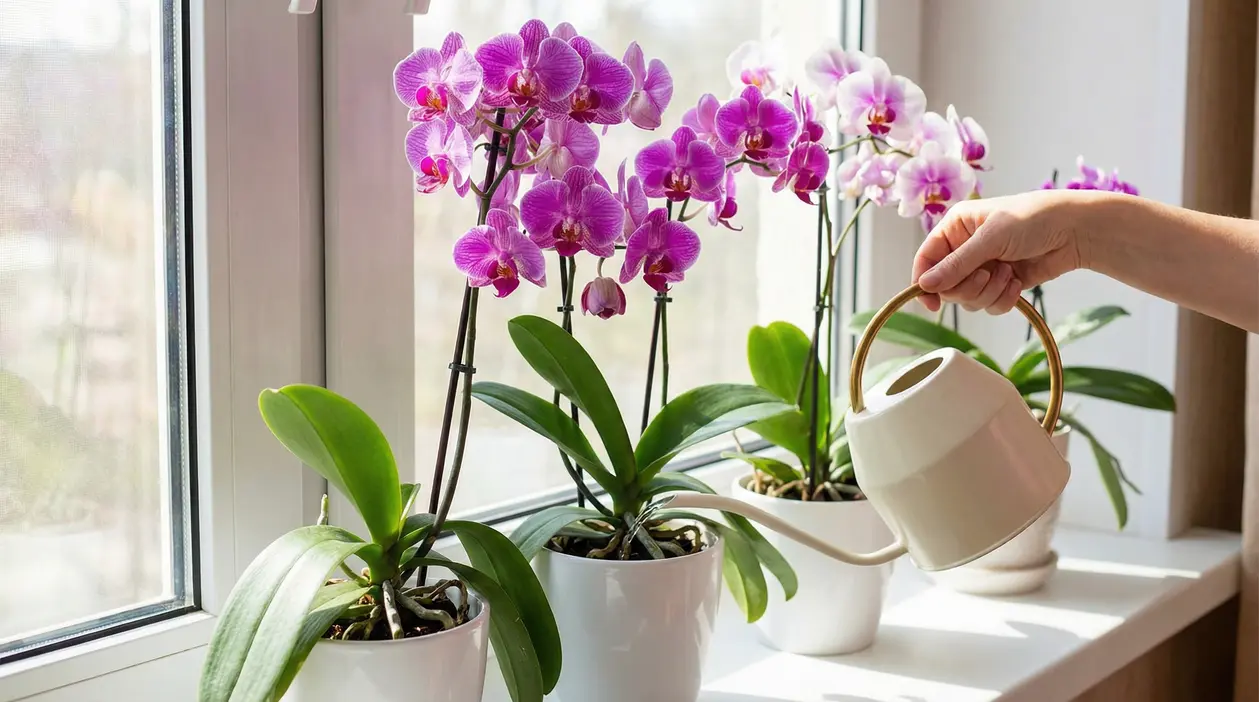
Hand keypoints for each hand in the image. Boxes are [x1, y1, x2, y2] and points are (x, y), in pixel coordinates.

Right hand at [912, 190, 1084, 313]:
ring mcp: (983, 267)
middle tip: (986, 275)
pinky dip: (1003, 298)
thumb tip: (923, 286)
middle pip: (946, 286)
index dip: (924, 281)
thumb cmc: (1033, 219)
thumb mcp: (990, 239)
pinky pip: (989, 304)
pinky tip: (1017, 282)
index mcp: (955, 228)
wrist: (1075, 231)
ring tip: (1008, 273)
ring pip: (968, 299)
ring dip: (989, 292)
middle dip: (968, 286)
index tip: (930, 303)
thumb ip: (956, 265)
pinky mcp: (1001, 283)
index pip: (926, 259)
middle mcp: (964, 248)